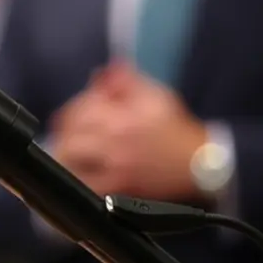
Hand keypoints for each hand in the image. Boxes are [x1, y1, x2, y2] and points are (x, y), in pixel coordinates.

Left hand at [48, 63, 207, 200]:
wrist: (198, 165)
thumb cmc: (174, 127)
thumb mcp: (155, 95)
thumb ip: (124, 81)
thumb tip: (99, 73)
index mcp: (123, 118)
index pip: (79, 110)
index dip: (73, 109)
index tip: (75, 113)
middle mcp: (116, 143)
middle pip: (70, 137)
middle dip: (64, 133)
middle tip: (66, 133)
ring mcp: (116, 169)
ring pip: (71, 162)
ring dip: (64, 154)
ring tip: (66, 151)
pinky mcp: (120, 189)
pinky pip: (86, 185)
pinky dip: (76, 177)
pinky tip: (76, 172)